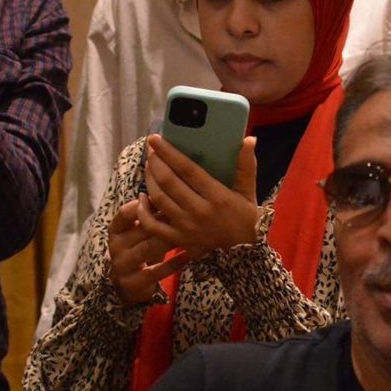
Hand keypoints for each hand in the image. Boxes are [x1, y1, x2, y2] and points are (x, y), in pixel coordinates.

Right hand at [108, 198, 196, 304]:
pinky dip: (173, 263)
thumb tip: (171, 192)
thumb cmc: (139, 250)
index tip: (166, 200)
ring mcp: (122, 265)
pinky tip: (187, 255)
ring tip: (189, 233)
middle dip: (165, 222)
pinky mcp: (132, 283)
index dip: (146, 205)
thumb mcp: (139, 232)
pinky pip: (155, 271)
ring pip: (148, 249)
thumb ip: (148, 216)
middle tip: (188, 216)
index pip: (125, 212)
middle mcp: (115, 247)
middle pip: (142, 229)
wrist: (129, 285)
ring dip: (170, 240)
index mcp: (115, 230)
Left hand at [137, 134, 260, 254]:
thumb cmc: (244, 217)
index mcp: (217, 196)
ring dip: (149, 180)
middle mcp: (199, 211)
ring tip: (149, 166)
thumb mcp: (248, 191)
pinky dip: (143, 211)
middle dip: (155, 162)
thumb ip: (246, 166)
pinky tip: (141, 197)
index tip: (156, 139)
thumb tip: (249, 139)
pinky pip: (153, 225)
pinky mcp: (178, 239)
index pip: (187, 169)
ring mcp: (186, 227)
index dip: (169, 153)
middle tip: (150, 149)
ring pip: (158, 199)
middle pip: (168, 182)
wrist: (242, 251)